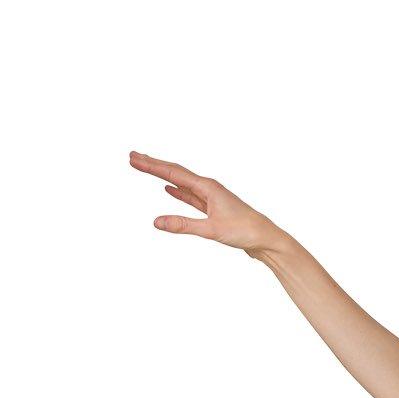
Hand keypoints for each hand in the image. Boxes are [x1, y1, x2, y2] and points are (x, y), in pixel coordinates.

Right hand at [129, 151, 286, 255]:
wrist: (266, 240)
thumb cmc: (244, 231)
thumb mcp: (211, 230)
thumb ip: (183, 225)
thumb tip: (156, 222)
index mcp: (207, 187)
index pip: (173, 172)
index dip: (152, 165)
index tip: (133, 158)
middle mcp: (209, 188)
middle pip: (176, 172)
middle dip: (153, 165)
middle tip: (133, 157)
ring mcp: (211, 198)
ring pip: (181, 183)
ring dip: (163, 175)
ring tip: (146, 168)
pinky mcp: (214, 210)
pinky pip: (190, 196)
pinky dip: (178, 191)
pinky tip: (169, 189)